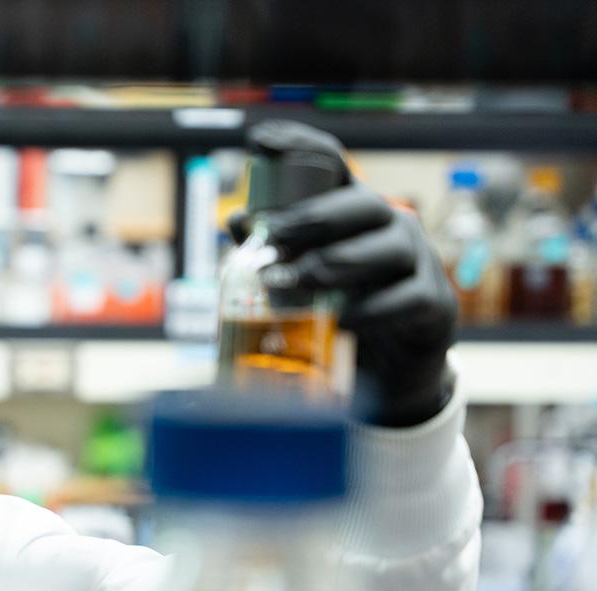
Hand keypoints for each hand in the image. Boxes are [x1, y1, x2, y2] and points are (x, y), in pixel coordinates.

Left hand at [232, 120, 457, 426]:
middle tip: (272, 238)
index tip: (259, 141)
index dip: (299, 145)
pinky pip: (405, 299)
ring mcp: (418, 261)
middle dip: (313, 219)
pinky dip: (369, 311)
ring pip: (385, 249)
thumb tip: (237, 219)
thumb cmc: (340, 309)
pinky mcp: (433, 302)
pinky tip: (340, 320)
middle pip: (362, 204)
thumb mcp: (303, 277)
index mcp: (354, 211)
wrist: (386, 370)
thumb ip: (272, 249)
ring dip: (334, 264)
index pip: (333, 164)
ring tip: (291, 283)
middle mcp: (391, 225)